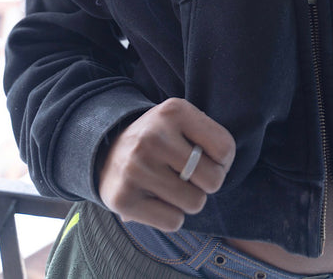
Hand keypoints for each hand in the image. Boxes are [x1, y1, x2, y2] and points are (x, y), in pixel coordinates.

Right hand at [98, 98, 235, 230]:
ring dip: (188, 200)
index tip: (207, 159)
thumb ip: (209, 137)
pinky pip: (173, 222)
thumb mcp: (183, 121)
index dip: (223, 161)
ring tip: (171, 185)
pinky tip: (156, 199)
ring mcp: (136, 167)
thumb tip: (222, 167)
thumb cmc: (161, 139)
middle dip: (207, 183)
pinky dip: (171, 216)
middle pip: (213, 180)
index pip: (225, 148)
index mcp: (174, 111)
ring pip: (195, 203)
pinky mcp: (123, 198)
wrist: (108, 149)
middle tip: (190, 176)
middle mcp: (154, 136)